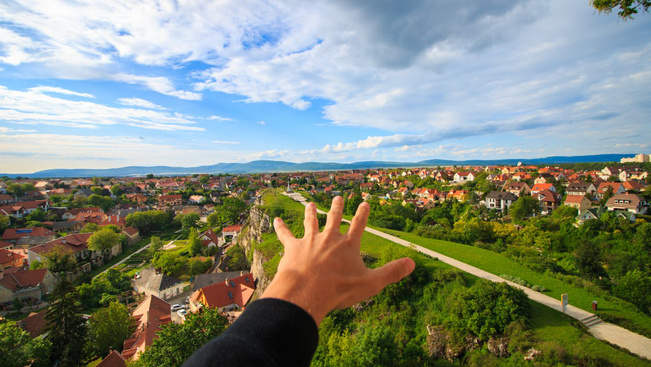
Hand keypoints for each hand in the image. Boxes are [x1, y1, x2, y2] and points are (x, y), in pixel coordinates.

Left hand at [261, 196, 414, 324]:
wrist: (307, 291)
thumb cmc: (339, 289)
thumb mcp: (371, 283)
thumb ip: (392, 272)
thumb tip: (413, 263)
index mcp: (348, 245)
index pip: (359, 225)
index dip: (363, 213)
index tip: (365, 202)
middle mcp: (329, 238)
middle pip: (334, 218)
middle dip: (337, 208)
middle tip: (338, 197)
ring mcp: (310, 240)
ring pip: (311, 222)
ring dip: (311, 212)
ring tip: (310, 204)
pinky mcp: (292, 247)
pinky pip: (286, 234)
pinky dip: (281, 227)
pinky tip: (276, 220)